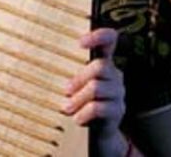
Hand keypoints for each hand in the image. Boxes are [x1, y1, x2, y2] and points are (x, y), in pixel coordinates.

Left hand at [63, 27, 130, 154]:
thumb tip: (51, 68)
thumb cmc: (82, 103)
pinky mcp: (118, 110)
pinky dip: (83, 114)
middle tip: (65, 91)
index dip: (99, 36)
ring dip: (78, 98)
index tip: (80, 42)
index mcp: (104, 63)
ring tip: (66, 108)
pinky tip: (77, 119)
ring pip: (97, 87)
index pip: (110, 40)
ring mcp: (118, 93)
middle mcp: (114, 75)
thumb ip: (70, 74)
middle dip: (79, 78)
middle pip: (100, 66)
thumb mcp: (76, 85)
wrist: (98, 134)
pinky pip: (98, 108)